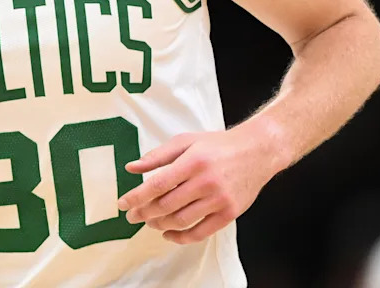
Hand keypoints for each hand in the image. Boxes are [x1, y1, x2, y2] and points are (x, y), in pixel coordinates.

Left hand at [117, 125, 280, 243]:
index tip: (122, 204)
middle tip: (131, 216)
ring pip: (182, 220)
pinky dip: (182, 237)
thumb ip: (158, 156)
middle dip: (144, 213)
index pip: (157, 184)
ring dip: (160, 224)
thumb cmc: (218, 145)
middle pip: (167, 205)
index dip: (137, 196)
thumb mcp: (186, 141)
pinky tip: (169, 233)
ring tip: (149, 222)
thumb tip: (131, 168)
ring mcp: (219, 199)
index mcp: (192, 161)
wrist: (257, 151)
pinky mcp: (229, 213)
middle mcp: (206, 182)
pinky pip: (201, 232)